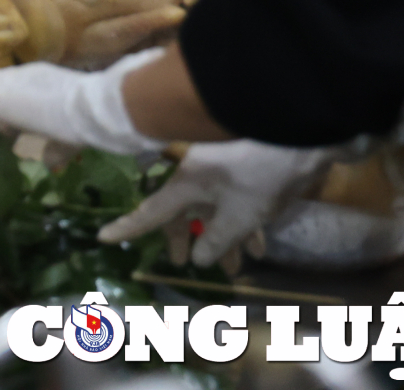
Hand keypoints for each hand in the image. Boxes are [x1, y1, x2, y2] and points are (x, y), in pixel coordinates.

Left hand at [0, 51, 166, 155]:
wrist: (89, 108)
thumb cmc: (85, 121)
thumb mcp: (68, 137)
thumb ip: (56, 147)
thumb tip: (49, 162)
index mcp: (34, 81)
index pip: (5, 88)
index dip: (2, 111)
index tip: (9, 134)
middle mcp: (15, 75)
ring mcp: (0, 80)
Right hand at [99, 141, 337, 268]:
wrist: (299, 133)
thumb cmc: (262, 174)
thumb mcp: (240, 214)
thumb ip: (217, 238)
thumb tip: (198, 257)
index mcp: (187, 185)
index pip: (150, 212)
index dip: (128, 227)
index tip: (104, 237)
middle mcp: (198, 179)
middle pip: (182, 213)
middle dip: (185, 239)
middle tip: (181, 262)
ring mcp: (222, 175)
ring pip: (213, 212)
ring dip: (222, 240)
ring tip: (234, 269)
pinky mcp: (246, 175)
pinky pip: (236, 205)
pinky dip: (244, 227)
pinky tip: (259, 248)